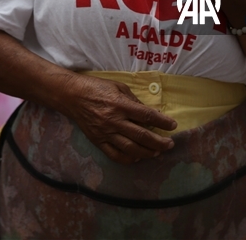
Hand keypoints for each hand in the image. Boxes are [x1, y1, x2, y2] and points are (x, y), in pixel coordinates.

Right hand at [58, 73, 176, 164]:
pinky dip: (128, 159)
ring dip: (147, 152)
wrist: (72, 96)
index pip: (146, 116)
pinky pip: (115, 155)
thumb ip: (135, 100)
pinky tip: (137, 157)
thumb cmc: (97, 87)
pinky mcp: (98, 141)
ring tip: (157, 152)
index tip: (173, 126)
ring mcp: (105, 133)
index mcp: (120, 105)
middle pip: (142, 136)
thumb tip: (151, 113)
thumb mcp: (119, 87)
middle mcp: (114, 121)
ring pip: (130, 148)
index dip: (162, 122)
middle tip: (170, 144)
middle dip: (159, 142)